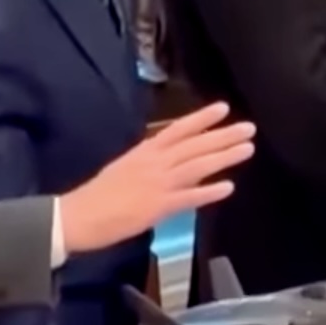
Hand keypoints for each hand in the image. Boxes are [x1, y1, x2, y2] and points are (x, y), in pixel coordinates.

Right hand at [59, 104, 256, 254]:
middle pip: (194, 145)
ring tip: (247, 149)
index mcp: (143, 152)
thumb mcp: (124, 167)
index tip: (223, 108)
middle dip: (222, 135)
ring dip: (223, 157)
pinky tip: (228, 187)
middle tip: (249, 128)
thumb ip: (149, 162)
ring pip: (196, 166)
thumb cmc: (98, 194)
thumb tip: (171, 158)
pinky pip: (188, 198)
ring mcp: (157, 184)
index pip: (177, 130)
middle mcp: (153, 163)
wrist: (75, 216)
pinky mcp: (157, 207)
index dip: (201, 118)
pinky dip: (208, 192)